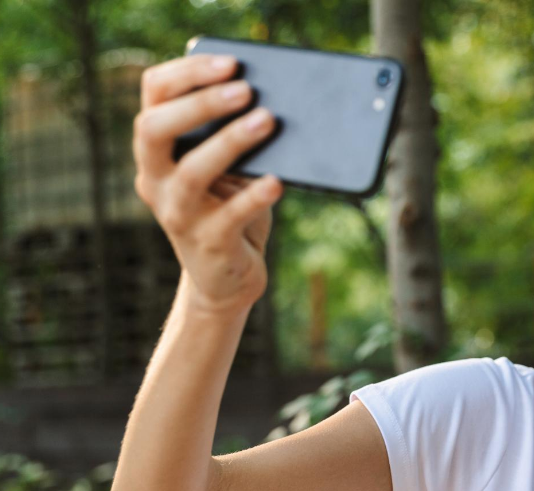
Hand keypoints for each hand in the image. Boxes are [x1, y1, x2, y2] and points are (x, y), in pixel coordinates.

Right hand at [132, 50, 283, 316]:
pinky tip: (277, 181)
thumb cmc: (230, 213)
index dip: (187, 74)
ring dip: (230, 142)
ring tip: (267, 121)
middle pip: (155, 128)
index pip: (154, 96)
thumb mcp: (228, 172)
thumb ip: (231, 139)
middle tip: (245, 89)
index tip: (229, 63)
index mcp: (156, 152)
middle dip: (200, 103)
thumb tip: (268, 104)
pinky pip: (230, 216)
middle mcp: (156, 180)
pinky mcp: (209, 244)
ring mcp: (178, 214)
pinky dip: (255, 196)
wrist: (227, 280)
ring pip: (193, 171)